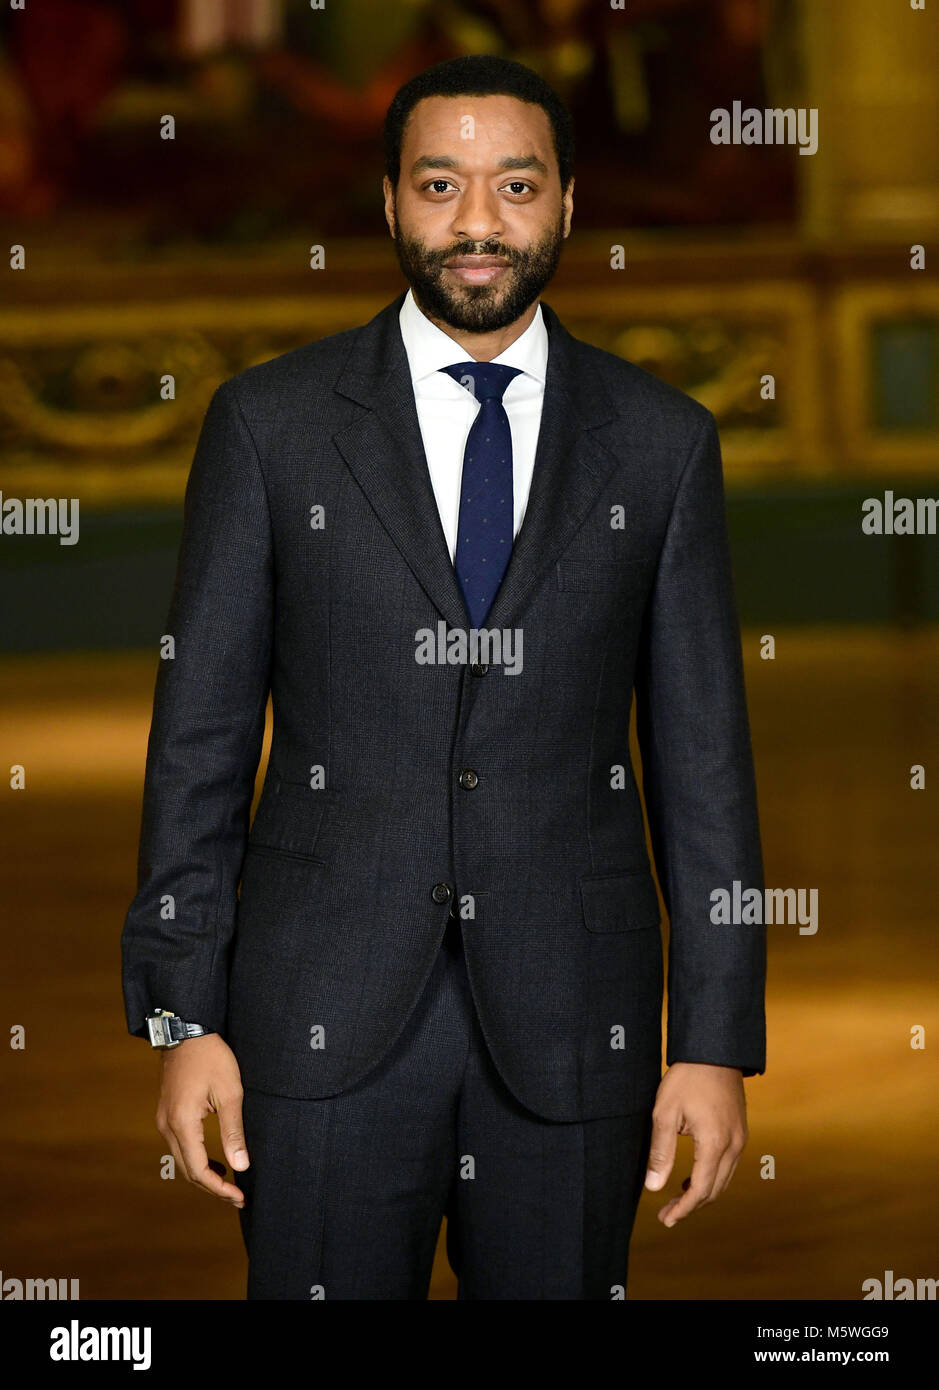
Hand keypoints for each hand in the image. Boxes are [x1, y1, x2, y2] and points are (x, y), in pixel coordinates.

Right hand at [156, 1033, 247, 1206]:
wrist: (186, 1031)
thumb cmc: (211, 1057)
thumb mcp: (230, 1092)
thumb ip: (233, 1132)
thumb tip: (240, 1166)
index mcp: (182, 1124)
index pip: (199, 1170)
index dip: (219, 1189)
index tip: (239, 1197)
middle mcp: (167, 1126)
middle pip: (187, 1171)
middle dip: (212, 1187)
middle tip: (237, 1196)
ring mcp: (164, 1120)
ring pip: (182, 1160)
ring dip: (204, 1175)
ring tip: (229, 1182)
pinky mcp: (167, 1113)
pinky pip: (179, 1146)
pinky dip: (196, 1159)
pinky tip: (215, 1161)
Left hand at [644, 1062, 747, 1226]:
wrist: (714, 1051)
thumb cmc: (686, 1078)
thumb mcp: (665, 1112)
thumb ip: (661, 1152)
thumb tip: (653, 1188)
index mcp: (715, 1143)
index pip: (701, 1190)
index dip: (683, 1209)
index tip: (666, 1219)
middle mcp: (733, 1145)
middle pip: (714, 1190)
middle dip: (691, 1206)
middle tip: (666, 1215)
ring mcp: (740, 1138)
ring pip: (723, 1179)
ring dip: (701, 1193)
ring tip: (676, 1199)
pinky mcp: (740, 1130)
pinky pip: (728, 1165)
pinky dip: (711, 1177)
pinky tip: (692, 1178)